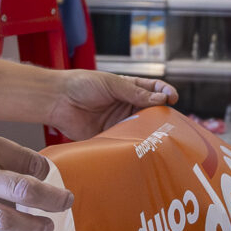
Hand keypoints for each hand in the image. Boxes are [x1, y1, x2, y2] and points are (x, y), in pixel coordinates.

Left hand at [45, 70, 175, 142]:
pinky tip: (141, 146)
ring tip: (160, 136)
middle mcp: (127, 106)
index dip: (165, 93)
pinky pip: (125, 142)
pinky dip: (134, 144)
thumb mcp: (112, 84)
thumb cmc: (82, 84)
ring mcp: (119, 122)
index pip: (154, 91)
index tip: (172, 98)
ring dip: (150, 132)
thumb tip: (161, 99)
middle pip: (151, 112)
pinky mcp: (109, 137)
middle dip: (162, 115)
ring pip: (141, 128)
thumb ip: (135, 93)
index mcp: (129, 89)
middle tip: (170, 121)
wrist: (57, 100)